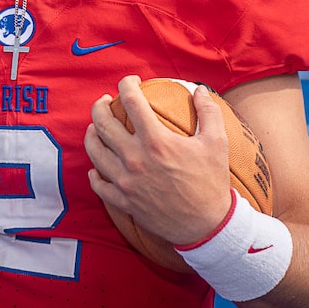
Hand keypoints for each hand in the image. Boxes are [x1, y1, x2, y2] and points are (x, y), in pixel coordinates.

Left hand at [84, 74, 232, 245]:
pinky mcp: (123, 201)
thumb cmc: (212, 182)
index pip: (132, 101)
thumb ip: (208, 111)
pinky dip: (94, 173)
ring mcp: (125, 181)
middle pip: (103, 123)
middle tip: (106, 101)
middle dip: (101, 105)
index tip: (131, 81)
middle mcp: (135, 158)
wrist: (207, 226)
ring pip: (95, 150)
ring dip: (91, 134)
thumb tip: (199, 89)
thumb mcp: (217, 143)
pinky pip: (99, 184)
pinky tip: (96, 166)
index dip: (127, 84)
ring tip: (96, 127)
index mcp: (156, 141)